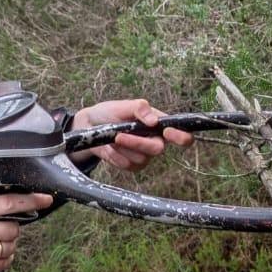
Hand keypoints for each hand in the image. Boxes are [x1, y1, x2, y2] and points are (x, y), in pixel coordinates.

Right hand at [0, 189, 53, 271]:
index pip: (6, 203)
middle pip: (12, 228)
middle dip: (14, 229)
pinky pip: (3, 264)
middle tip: (2, 229)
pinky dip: (3, 260)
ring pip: (10, 247)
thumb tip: (9, 183)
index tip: (46, 199)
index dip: (30, 201)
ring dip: (8, 246)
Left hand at [70, 99, 194, 170]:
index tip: (167, 132)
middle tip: (119, 135)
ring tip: (113, 136)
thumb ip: (140, 108)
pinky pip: (128, 165)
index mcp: (160, 124)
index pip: (181, 133)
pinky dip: (116, 156)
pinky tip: (110, 147)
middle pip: (157, 149)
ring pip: (140, 158)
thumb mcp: (123, 105)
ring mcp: (145, 155)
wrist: (90, 127)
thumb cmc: (109, 112)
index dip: (181, 136)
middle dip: (137, 143)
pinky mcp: (133, 165)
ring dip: (122, 147)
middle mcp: (155, 140)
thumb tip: (154, 121)